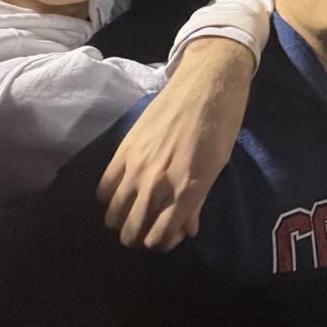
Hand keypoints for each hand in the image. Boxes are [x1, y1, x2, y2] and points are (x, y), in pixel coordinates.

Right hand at [96, 37, 252, 250]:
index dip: (162, 243)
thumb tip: (187, 229)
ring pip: (114, 214)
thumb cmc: (221, 125)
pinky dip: (109, 199)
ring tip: (131, 216)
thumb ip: (198, 201)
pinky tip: (120, 195)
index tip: (167, 235)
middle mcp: (159, 182)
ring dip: (121, 222)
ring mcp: (138, 166)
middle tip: (147, 229)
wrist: (206, 83)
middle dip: (139, 238)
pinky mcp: (124, 149)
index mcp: (188, 189)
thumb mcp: (217, 168)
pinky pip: (104, 187)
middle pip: (133, 231)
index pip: (160, 236)